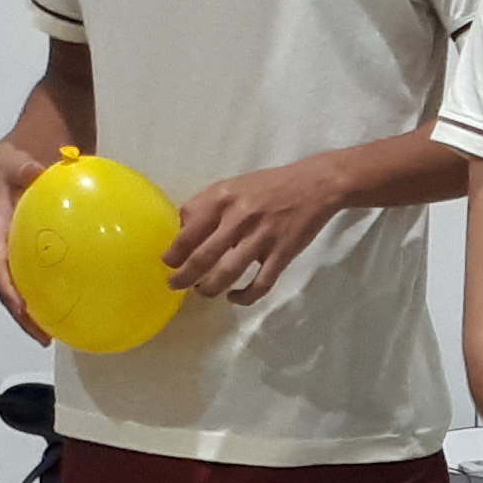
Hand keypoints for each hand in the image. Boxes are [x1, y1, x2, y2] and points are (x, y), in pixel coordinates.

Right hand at [0, 135, 51, 340]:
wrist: (37, 138)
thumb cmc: (21, 148)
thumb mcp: (15, 155)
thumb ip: (23, 166)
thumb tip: (37, 171)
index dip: (7, 288)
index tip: (21, 308)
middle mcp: (8, 239)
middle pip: (10, 284)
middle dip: (22, 314)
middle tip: (43, 336)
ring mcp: (25, 241)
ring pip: (29, 282)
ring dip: (40, 308)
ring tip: (60, 331)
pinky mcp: (44, 238)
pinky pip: (51, 267)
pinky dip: (63, 283)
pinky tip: (87, 297)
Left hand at [167, 156, 351, 303]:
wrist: (314, 185)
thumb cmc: (268, 186)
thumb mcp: (232, 185)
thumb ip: (207, 206)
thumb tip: (182, 231)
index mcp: (223, 198)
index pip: (189, 231)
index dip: (174, 252)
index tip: (167, 263)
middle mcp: (239, 218)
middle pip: (202, 257)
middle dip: (183, 277)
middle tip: (175, 285)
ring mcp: (261, 238)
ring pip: (227, 274)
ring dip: (210, 289)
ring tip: (203, 291)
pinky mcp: (282, 254)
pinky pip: (260, 284)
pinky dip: (244, 297)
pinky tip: (235, 297)